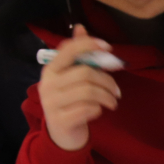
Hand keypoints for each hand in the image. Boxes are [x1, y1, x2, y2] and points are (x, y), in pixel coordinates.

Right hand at [38, 23, 120, 151]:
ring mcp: (52, 103)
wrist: (61, 135)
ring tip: (113, 101)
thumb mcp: (71, 77)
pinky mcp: (60, 120)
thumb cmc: (69, 101)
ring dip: (107, 96)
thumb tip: (81, 27)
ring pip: (88, 91)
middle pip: (85, 73)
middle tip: (116, 90)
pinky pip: (88, 109)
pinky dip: (98, 109)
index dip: (89, 45)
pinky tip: (99, 110)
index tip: (109, 48)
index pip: (68, 50)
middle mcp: (47, 84)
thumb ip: (77, 54)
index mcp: (50, 69)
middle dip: (107, 80)